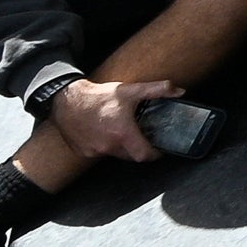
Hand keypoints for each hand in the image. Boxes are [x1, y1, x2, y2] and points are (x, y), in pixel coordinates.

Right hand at [52, 76, 181, 163]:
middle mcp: (108, 146)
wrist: (67, 100)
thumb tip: (180, 91)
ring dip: (123, 147)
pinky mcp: (83, 151)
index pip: (144, 155)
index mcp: (122, 134)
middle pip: (131, 156)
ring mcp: (94, 151)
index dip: (155, 154)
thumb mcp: (131, 90)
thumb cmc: (98, 97)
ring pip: (115, 154)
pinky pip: (100, 153)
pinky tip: (106, 132)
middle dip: (140, 149)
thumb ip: (158, 90)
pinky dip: (106, 146)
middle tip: (145, 138)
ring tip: (125, 132)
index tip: (160, 149)